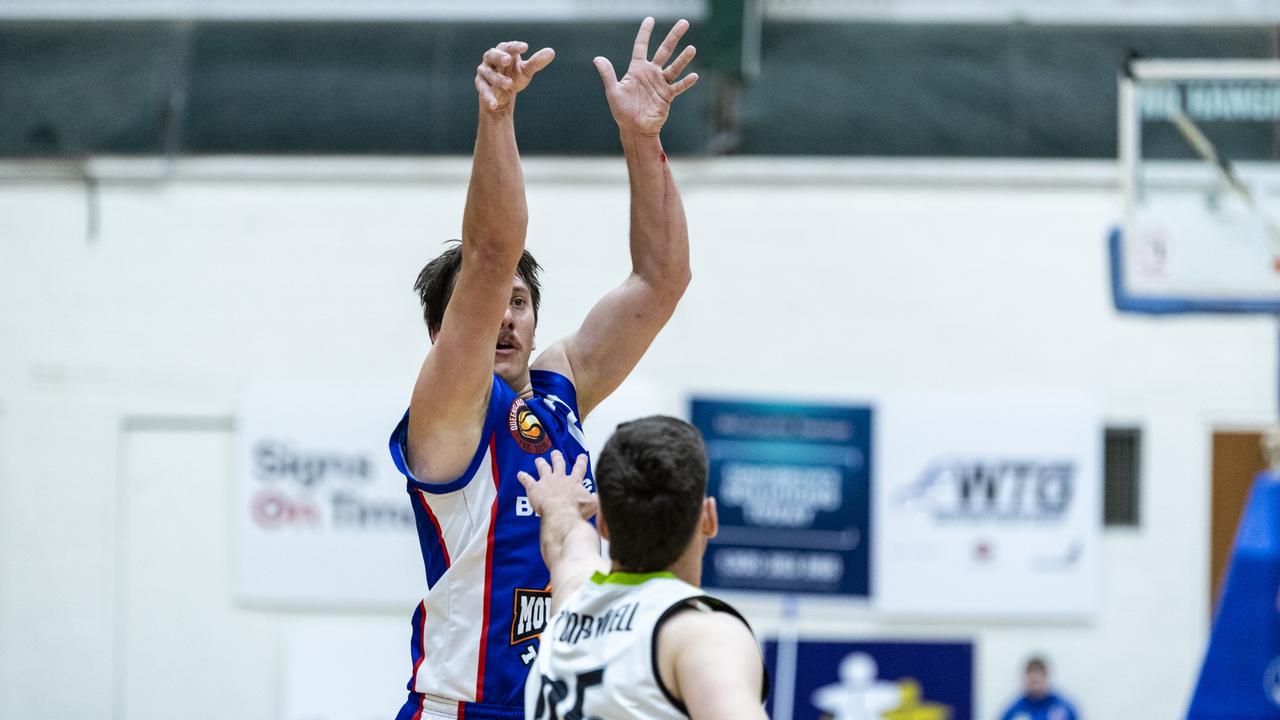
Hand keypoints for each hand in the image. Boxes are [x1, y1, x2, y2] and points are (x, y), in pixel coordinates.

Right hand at [475, 41, 555, 112]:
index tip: (525, 47)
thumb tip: (551, 52)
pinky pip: (482, 89)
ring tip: (509, 84)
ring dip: (498, 78)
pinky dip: (488, 97)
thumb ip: (536, 62)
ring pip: (488, 73)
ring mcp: (484, 72)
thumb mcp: (526, 71)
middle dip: (499, 57)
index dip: (515, 46)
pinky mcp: (480, 85)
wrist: (502, 96)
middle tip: (508, 60)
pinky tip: (494, 104)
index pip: (508, 46)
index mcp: (503, 52)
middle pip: (492, 54)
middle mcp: (491, 59)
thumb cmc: (514, 77)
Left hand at [517, 451, 597, 520]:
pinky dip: (523, 477)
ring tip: (539, 460)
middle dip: (557, 457)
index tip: (581, 456)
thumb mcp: (595, 504)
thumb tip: (608, 498)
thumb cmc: (577, 509)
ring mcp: (547, 481)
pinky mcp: (535, 488)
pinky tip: (519, 474)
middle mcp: (560, 478)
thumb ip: (601, 500)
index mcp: (574, 481)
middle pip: (559, 464)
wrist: (561, 513)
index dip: (580, 461)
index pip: (579, 468)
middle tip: (555, 453)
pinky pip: (527, 480)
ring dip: (541, 463)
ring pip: (543, 468)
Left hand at [594, 17, 698, 136]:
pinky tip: (694, 76)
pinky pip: (678, 87)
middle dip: (674, 36)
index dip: (645, 32)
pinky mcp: (667, 96)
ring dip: (683, 59)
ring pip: (674, 67)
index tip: (650, 19)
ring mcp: (660, 84)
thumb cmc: (622, 111)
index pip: (641, 46)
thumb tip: (597, 58)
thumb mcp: (613, 91)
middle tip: (684, 22)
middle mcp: (651, 73)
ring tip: (692, 48)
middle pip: (664, 50)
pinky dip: (685, 82)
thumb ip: (608, 74)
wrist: (634, 128)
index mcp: (637, 69)